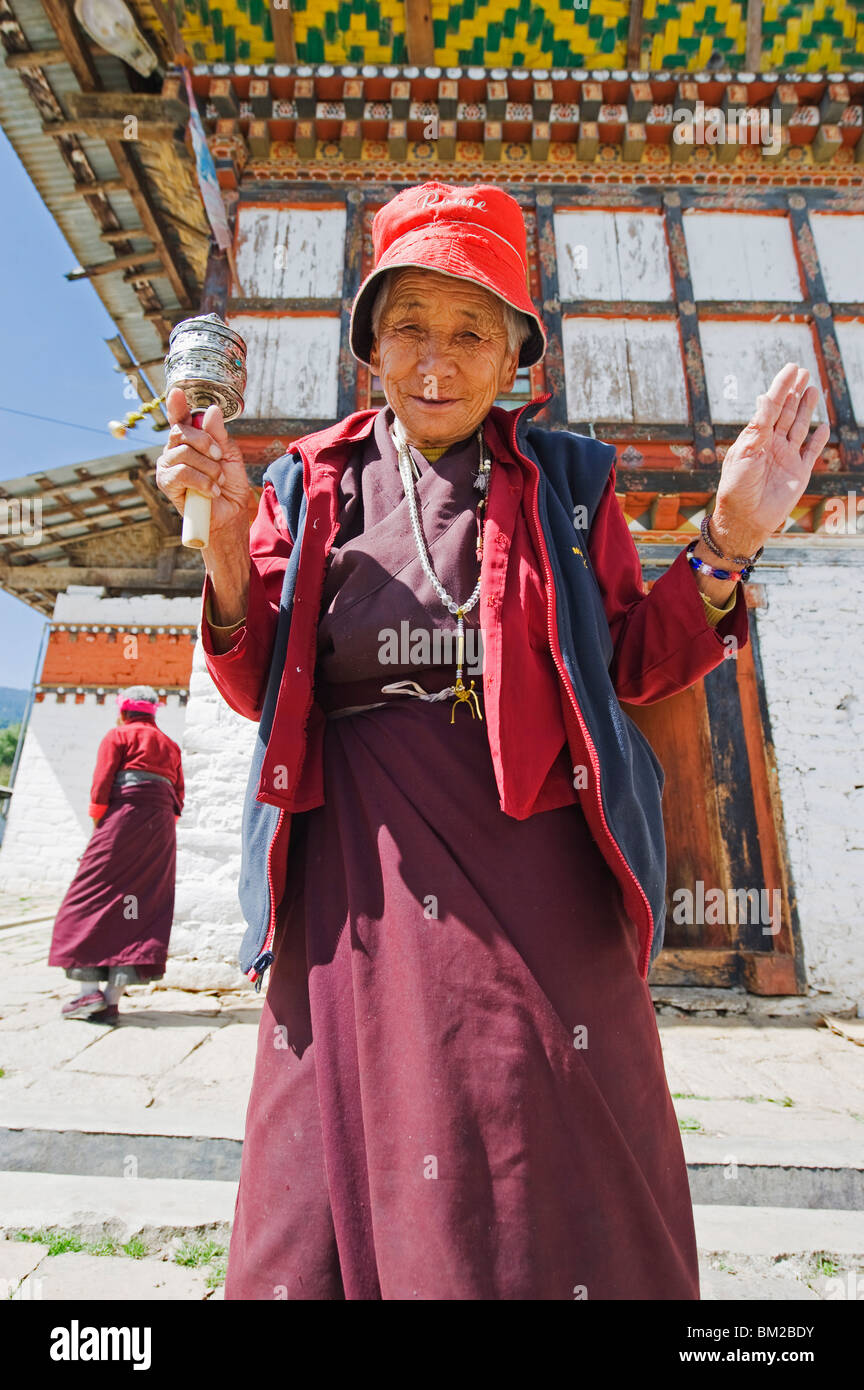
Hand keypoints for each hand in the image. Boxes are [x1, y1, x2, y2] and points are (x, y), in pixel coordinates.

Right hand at [155, 388, 251, 536]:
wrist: (229, 514)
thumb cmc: (228, 485)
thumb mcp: (229, 455)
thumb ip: (219, 434)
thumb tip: (210, 410)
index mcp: (189, 441)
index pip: (179, 418)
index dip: (176, 404)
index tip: (177, 392)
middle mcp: (174, 450)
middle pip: (181, 431)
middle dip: (206, 443)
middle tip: (220, 458)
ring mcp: (167, 466)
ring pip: (184, 453)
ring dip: (208, 468)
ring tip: (218, 480)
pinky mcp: (166, 483)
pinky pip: (181, 472)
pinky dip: (202, 481)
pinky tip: (211, 491)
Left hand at [711, 362, 829, 557]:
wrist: (745, 519)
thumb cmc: (738, 486)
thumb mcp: (746, 451)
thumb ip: (759, 425)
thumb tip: (765, 396)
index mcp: (755, 438)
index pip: (771, 406)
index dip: (781, 386)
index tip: (791, 368)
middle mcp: (771, 445)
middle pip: (786, 413)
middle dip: (794, 392)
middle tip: (803, 372)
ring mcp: (786, 458)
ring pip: (800, 427)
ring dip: (807, 409)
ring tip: (812, 389)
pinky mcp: (799, 473)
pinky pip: (811, 452)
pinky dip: (819, 439)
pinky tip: (824, 426)